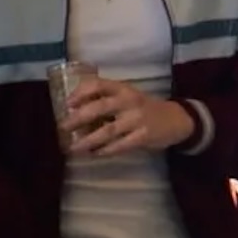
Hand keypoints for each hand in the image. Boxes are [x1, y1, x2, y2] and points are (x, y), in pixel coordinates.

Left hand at [61, 78, 193, 156]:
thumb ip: (105, 100)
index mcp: (123, 88)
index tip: (67, 103)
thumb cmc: (143, 108)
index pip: (98, 84)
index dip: (80, 92)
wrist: (175, 119)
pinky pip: (120, 145)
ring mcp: (137, 119)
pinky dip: (105, 150)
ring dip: (88, 140)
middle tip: (63, 128)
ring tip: (73, 148)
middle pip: (100, 107)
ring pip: (107, 130)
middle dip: (78, 118)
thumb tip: (74, 112)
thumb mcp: (127, 97)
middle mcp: (129, 101)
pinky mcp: (143, 136)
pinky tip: (95, 154)